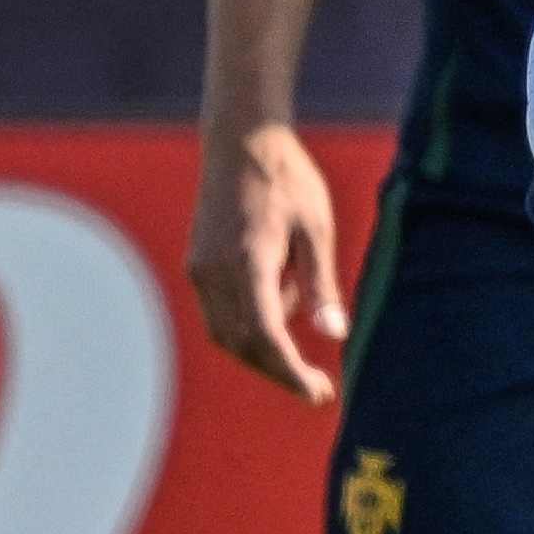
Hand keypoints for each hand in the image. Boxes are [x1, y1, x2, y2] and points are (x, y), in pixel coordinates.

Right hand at [186, 122, 346, 406]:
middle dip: (279, 370)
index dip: (290, 371)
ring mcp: (200, 268)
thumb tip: (333, 334)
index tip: (319, 393)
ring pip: (226, 333)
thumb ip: (322, 283)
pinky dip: (252, 320)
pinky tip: (284, 290)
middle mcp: (214, 270)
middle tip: (318, 387)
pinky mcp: (199, 264)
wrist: (242, 140)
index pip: (265, 335)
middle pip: (241, 344)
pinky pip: (222, 312)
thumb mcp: (318, 229)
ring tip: (304, 304)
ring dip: (264, 347)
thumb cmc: (288, 179)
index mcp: (247, 261)